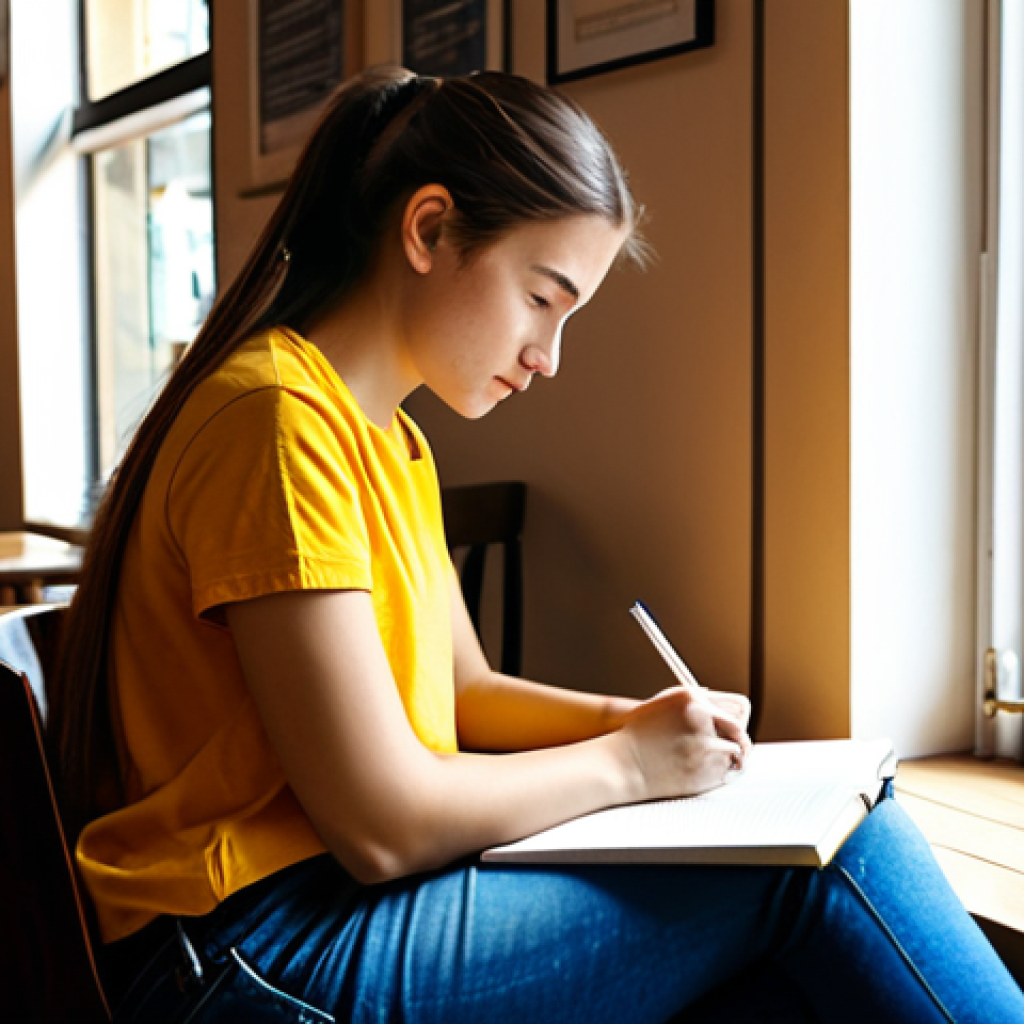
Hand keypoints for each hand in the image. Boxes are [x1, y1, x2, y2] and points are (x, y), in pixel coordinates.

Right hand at [618, 687, 744, 801]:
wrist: (624, 763)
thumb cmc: (638, 735)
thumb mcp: (663, 704)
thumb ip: (693, 701)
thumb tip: (716, 706)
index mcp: (691, 699)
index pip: (738, 706)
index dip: (739, 719)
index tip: (737, 728)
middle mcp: (701, 720)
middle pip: (739, 730)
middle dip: (739, 740)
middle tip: (736, 746)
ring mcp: (705, 746)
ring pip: (734, 752)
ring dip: (726, 757)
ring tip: (707, 759)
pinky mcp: (706, 771)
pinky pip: (726, 772)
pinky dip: (719, 773)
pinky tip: (700, 769)